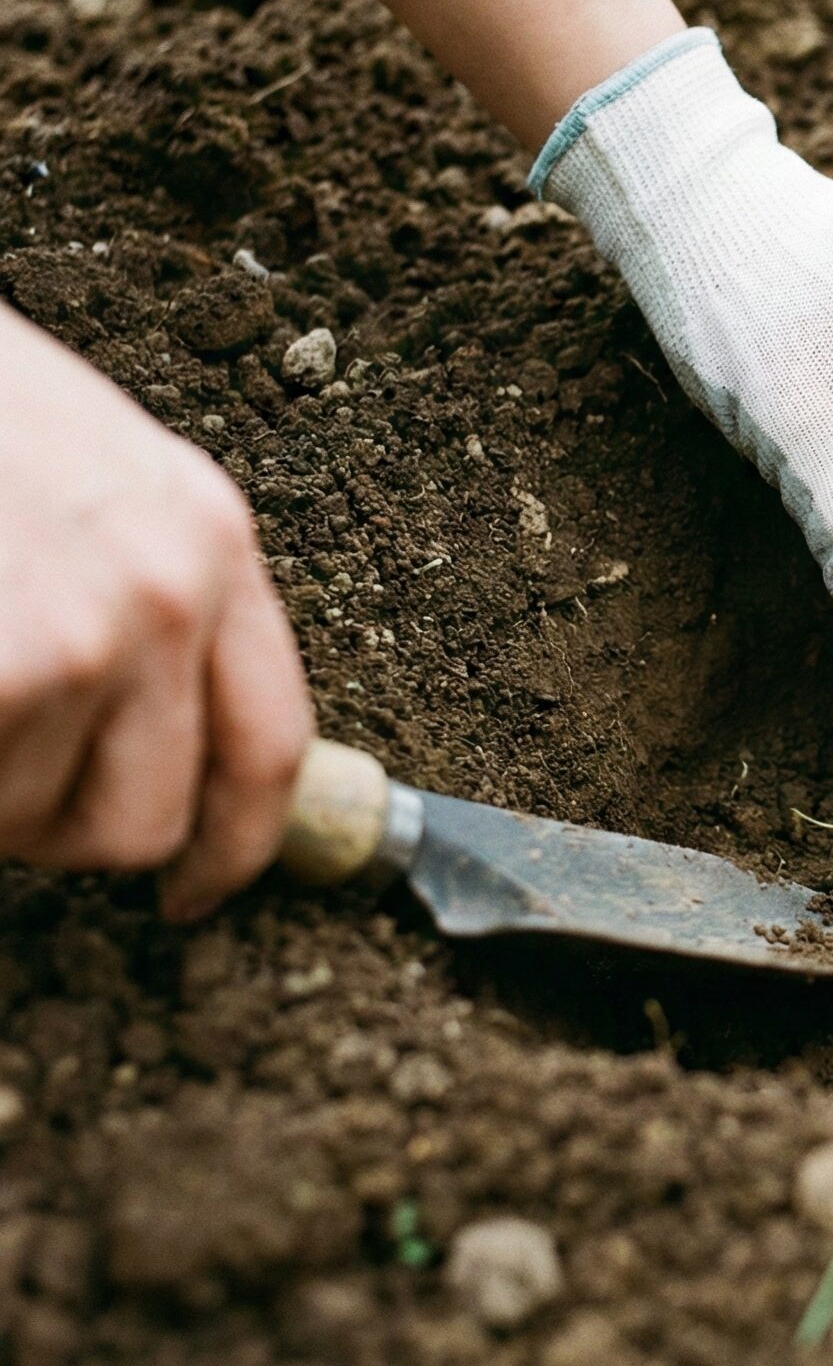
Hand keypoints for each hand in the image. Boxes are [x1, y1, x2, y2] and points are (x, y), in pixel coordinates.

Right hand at [0, 306, 312, 916]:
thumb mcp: (94, 474)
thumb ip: (152, 592)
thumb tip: (164, 743)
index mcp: (211, 539)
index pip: (272, 744)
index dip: (237, 845)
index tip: (198, 891)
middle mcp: (170, 593)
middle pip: (150, 821)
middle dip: (62, 831)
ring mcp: (78, 636)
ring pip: (30, 822)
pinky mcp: (0, 675)